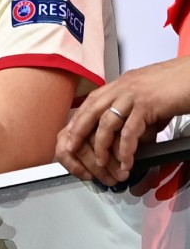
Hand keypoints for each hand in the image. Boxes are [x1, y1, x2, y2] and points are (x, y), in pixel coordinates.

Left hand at [56, 55, 189, 184]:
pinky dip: (125, 150)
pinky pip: (130, 131)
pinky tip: (126, 162)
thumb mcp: (149, 97)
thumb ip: (137, 113)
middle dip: (78, 133)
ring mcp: (133, 95)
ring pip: (107, 123)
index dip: (79, 120)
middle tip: (72, 150)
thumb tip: (134, 136)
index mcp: (121, 84)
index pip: (91, 102)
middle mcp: (122, 87)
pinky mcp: (147, 105)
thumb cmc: (177, 84)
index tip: (71, 135)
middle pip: (90, 111)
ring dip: (102, 147)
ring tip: (103, 164)